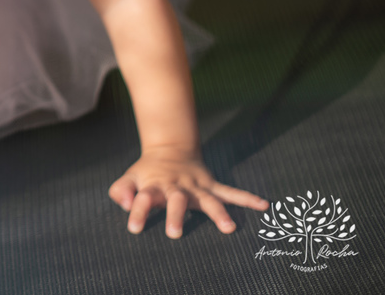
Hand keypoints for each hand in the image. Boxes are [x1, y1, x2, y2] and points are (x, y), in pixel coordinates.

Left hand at [108, 146, 268, 237]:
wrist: (169, 150)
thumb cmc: (147, 173)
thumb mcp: (129, 178)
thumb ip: (121, 190)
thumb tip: (125, 204)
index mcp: (154, 185)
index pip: (143, 198)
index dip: (138, 211)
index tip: (134, 228)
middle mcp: (176, 186)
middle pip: (176, 199)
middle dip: (176, 215)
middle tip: (174, 234)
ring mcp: (195, 186)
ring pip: (208, 198)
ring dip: (218, 212)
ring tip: (229, 228)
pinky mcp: (210, 185)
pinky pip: (230, 192)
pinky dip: (246, 198)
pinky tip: (263, 205)